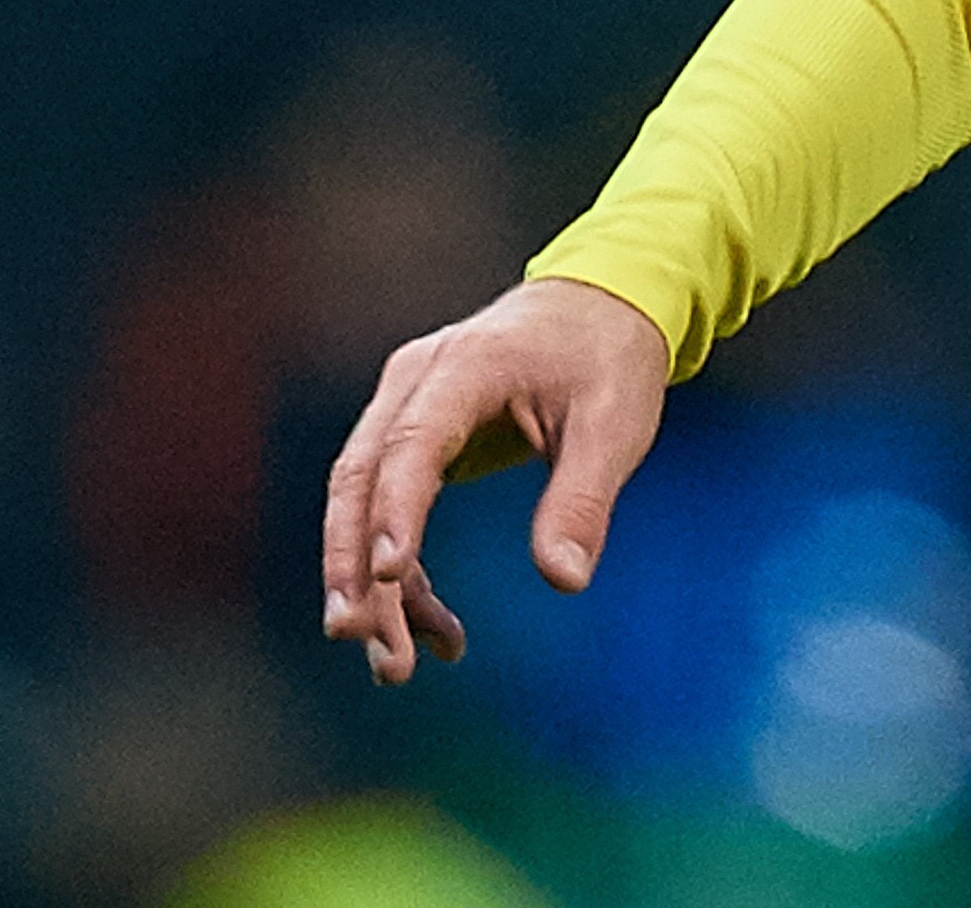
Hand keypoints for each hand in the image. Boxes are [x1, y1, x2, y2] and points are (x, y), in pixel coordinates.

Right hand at [319, 274, 668, 684]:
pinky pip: (390, 511)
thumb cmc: (609, 359)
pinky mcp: (411, 438)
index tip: (390, 576)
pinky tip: (438, 630)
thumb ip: (583, 499)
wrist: (599, 304)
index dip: (395, 511)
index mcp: (467, 366)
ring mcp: (404, 408)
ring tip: (397, 666)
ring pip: (363, 504)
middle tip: (362, 643)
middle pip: (362, 481)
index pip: (413, 443)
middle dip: (355, 567)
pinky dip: (406, 574)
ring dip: (374, 587)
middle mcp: (415, 383)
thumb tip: (564, 581)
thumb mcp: (615, 424)